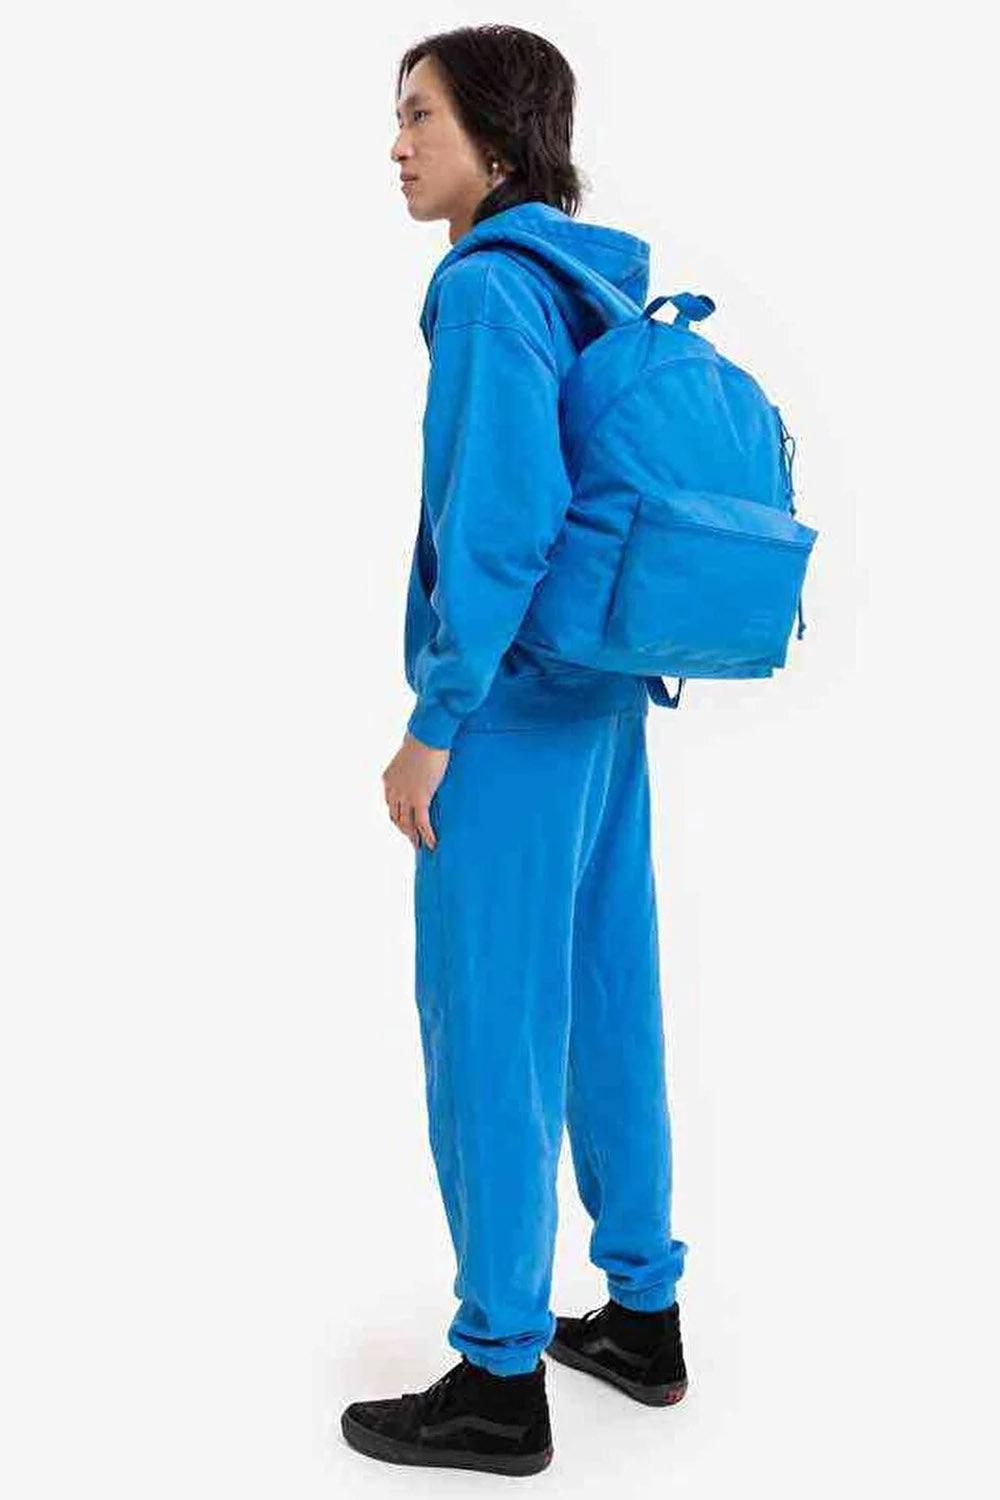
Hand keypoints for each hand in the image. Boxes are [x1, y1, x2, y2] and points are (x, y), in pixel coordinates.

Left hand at [382, 731, 449, 850]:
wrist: (428, 735)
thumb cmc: (423, 738)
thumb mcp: (411, 753)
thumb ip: (412, 763)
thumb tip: (422, 761)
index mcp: (388, 779)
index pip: (390, 803)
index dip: (397, 815)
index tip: (404, 822)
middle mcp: (393, 790)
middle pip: (395, 816)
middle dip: (404, 829)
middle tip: (412, 838)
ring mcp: (405, 796)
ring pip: (406, 824)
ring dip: (413, 836)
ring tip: (420, 845)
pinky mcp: (420, 798)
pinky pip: (422, 823)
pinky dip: (427, 835)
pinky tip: (433, 844)